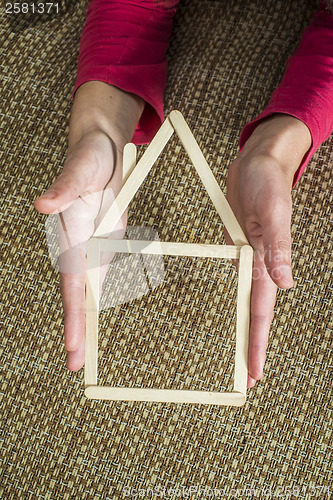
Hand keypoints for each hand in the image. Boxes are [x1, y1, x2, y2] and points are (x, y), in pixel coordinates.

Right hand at [34, 82, 143, 370]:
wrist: (102, 149)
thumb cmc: (89, 156)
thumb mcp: (81, 168)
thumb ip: (63, 188)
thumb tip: (42, 204)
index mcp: (73, 235)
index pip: (72, 283)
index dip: (73, 314)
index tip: (72, 345)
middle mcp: (81, 245)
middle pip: (79, 294)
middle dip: (77, 328)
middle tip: (75, 365)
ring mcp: (94, 244)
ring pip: (91, 288)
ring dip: (88, 318)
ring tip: (82, 349)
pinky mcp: (108, 239)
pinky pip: (104, 272)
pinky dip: (101, 295)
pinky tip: (100, 311)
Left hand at [226, 114, 311, 387]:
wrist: (259, 160)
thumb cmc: (268, 181)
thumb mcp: (273, 211)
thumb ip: (279, 247)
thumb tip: (286, 284)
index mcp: (268, 261)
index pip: (262, 311)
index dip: (258, 343)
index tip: (255, 372)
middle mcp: (259, 263)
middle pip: (254, 312)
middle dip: (252, 344)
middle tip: (247, 375)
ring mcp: (248, 255)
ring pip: (244, 297)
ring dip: (242, 324)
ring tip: (239, 348)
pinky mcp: (237, 244)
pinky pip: (234, 277)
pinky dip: (232, 296)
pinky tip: (229, 305)